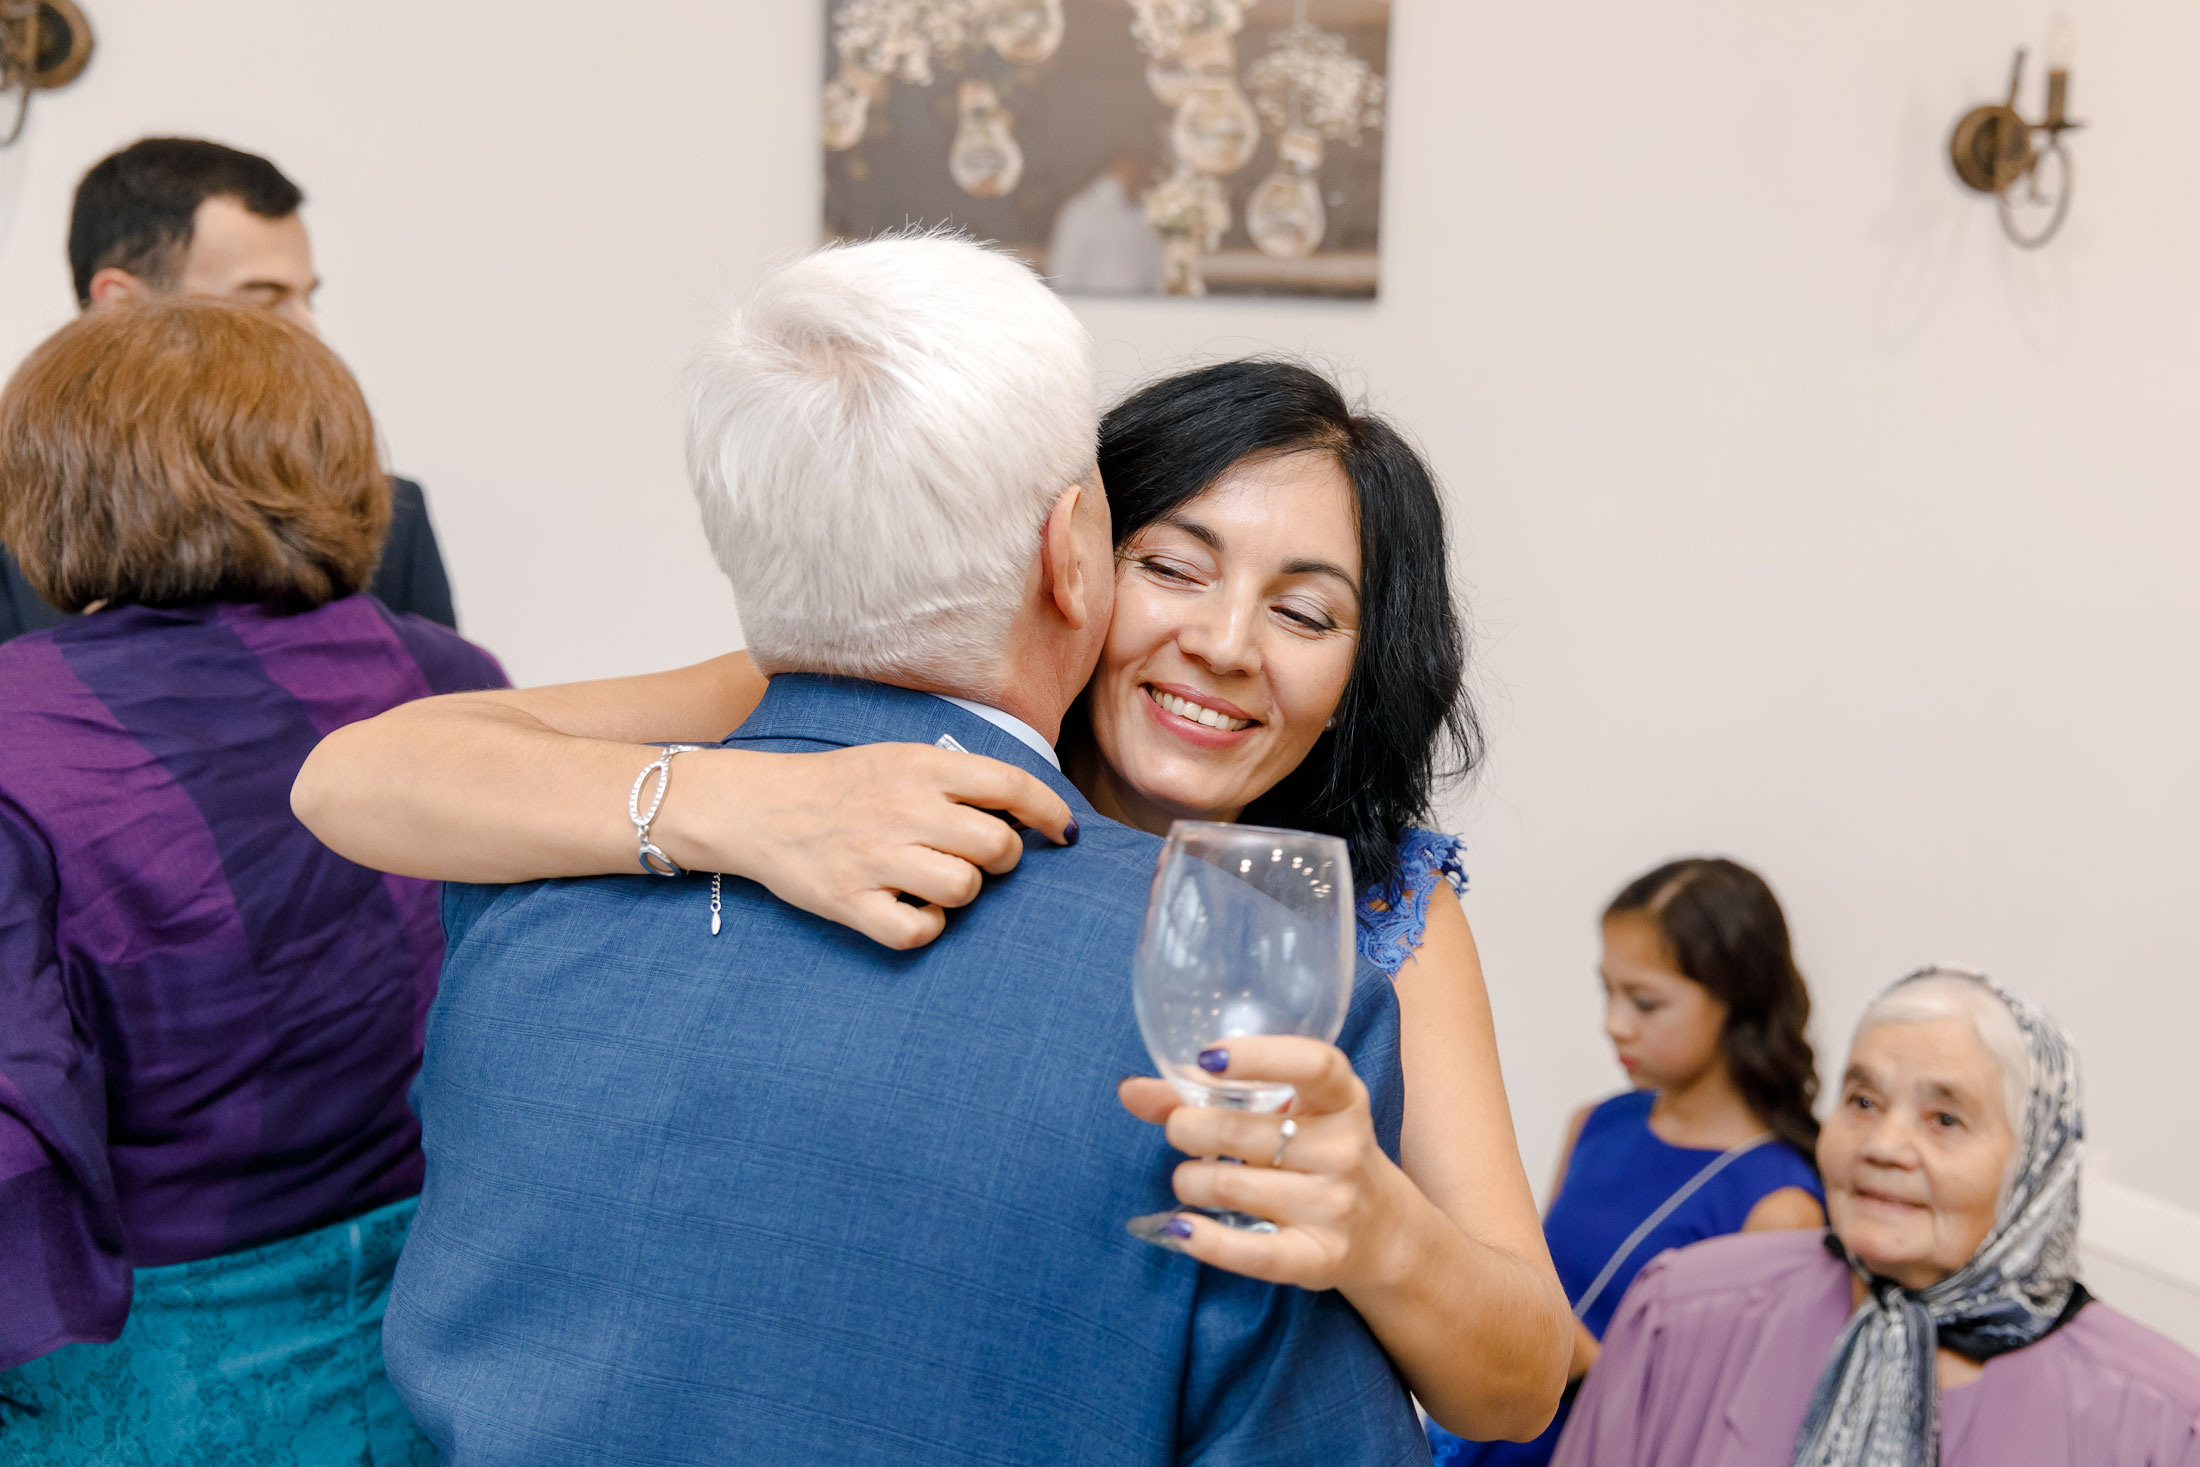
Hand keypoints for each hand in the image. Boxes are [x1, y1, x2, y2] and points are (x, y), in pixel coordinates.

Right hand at [660, 742, 1075, 950]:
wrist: (760, 807)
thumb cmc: (843, 785)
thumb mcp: (901, 757)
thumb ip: (958, 777)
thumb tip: (1026, 807)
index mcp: (921, 767)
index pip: (1009, 785)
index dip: (1048, 811)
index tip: (1062, 832)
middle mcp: (902, 809)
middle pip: (997, 845)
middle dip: (1004, 858)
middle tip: (983, 858)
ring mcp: (875, 858)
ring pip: (963, 889)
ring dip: (963, 891)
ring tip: (938, 880)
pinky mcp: (849, 902)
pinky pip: (917, 932)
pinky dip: (924, 928)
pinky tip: (912, 911)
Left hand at [1117, 1035, 1412, 1293]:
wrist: (1386, 1235)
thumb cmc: (1320, 1157)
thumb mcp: (1288, 1116)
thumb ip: (1211, 1096)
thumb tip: (1130, 1090)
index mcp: (1343, 1100)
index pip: (1314, 1065)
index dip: (1259, 1057)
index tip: (1208, 1058)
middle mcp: (1344, 1149)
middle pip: (1241, 1131)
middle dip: (1187, 1128)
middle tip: (1180, 1131)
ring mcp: (1334, 1206)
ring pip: (1228, 1186)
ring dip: (1188, 1181)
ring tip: (1191, 1180)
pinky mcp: (1319, 1258)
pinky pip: (1250, 1252)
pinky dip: (1203, 1240)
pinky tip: (1180, 1228)